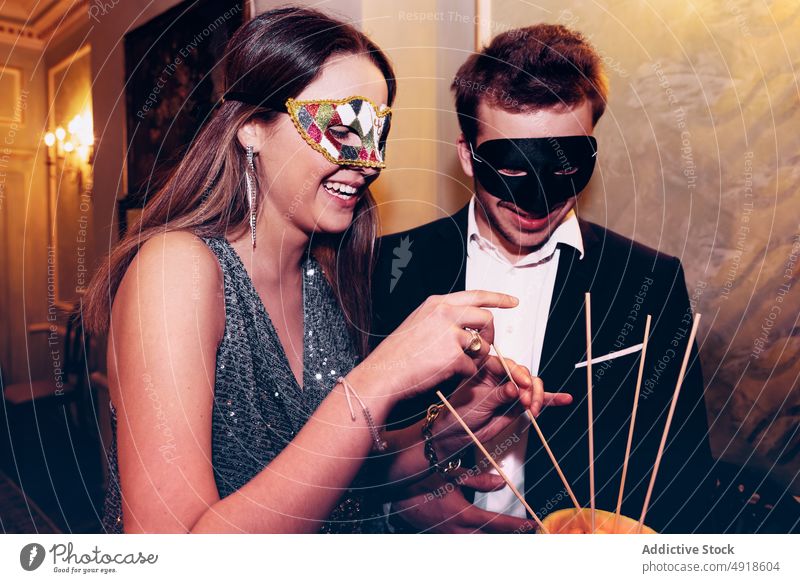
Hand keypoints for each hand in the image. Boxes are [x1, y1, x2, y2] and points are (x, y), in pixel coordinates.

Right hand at [359, 291, 517, 402]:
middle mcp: (445, 313)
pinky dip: (462, 374)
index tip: (513, 301)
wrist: (383, 373)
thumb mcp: (419, 323)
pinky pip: (471, 367)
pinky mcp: (454, 355)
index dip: (498, 298)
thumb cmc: (397, 354)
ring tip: (454, 364)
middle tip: (481, 348)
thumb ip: (442, 319)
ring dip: (475, 358)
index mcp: (437, 303)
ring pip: (482, 345)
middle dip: (490, 335)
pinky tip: (443, 373)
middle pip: (487, 319)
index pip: (476, 295)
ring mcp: (451, 333)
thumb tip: (467, 325)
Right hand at [390, 473, 535, 533]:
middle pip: (491, 538)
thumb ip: (478, 480)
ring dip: (494, 537)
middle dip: (510, 536)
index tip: (531, 524)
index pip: (496, 523)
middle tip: (527, 531)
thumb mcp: (450, 475)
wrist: (395, 495)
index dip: (516, 525)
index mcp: (463, 515)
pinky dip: (479, 537)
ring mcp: (450, 536)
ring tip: (510, 534)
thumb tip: (500, 483)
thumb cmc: (422, 481)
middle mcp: (458, 530)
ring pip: (479, 541)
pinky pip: (465, 540)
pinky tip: (484, 534)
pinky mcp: (443, 536)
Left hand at [432, 355, 572, 460]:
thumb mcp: (477, 402)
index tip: (522, 385)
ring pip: (531, 386)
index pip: (506, 364)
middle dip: (529, 388)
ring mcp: (511, 389)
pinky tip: (563, 399)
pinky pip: (535, 399)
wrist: (458, 434)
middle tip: (527, 402)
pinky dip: (549, 399)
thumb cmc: (459, 414)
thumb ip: (497, 394)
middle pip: (523, 374)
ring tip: (534, 409)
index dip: (517, 373)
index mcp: (485, 368)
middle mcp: (500, 376)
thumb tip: (513, 388)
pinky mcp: (518, 403)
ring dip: (537, 396)